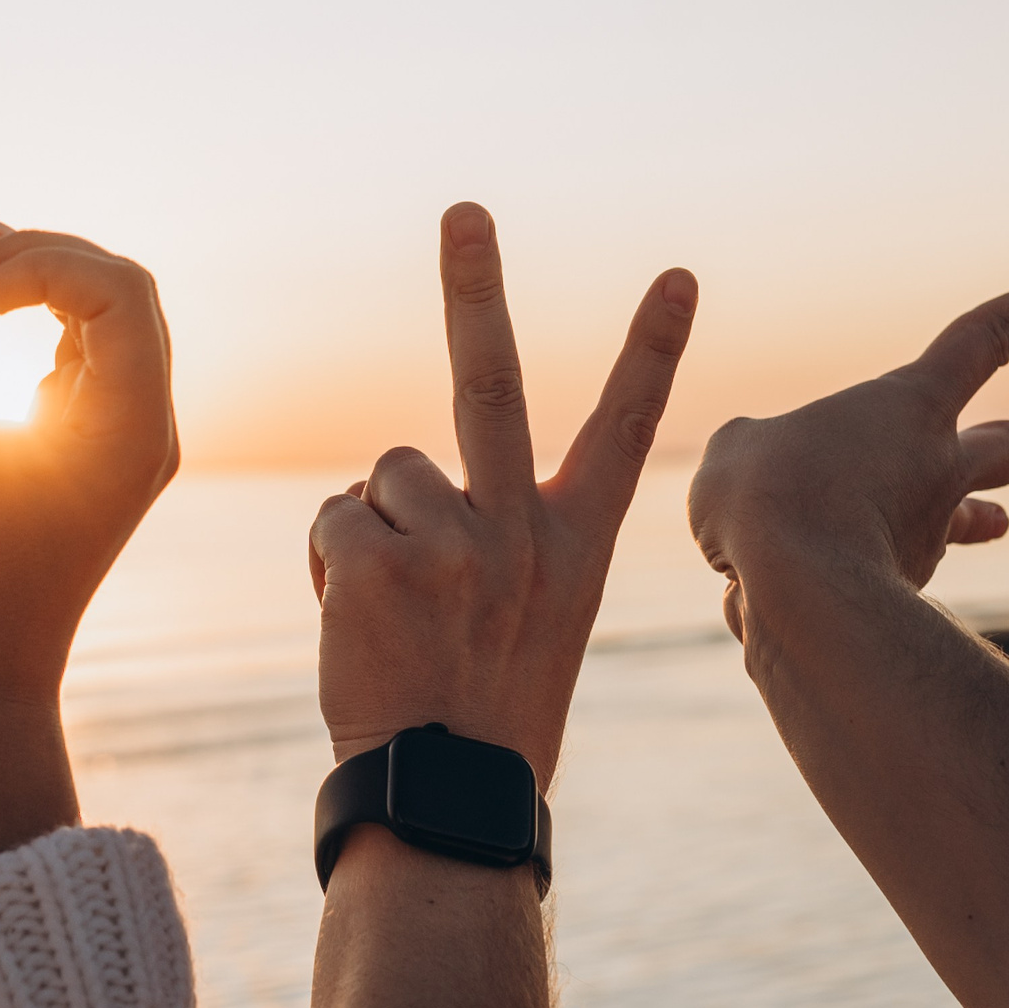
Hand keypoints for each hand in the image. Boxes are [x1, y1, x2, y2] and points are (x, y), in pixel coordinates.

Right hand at [0, 200, 178, 851]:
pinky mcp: (98, 445)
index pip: (119, 290)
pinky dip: (37, 319)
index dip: (39, 260)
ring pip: (107, 317)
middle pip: (122, 291)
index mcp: (133, 428)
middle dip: (38, 259)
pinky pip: (86, 353)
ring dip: (37, 281)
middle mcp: (149, 426)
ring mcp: (128, 436)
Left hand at [307, 202, 695, 789]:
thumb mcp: (528, 619)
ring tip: (394, 612)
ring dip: (369, 529)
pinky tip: (356, 625)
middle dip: (475, 284)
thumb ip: (491, 538)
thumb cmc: (479, 712)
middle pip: (490, 379)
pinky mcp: (383, 558)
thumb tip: (386, 480)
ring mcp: (456, 540)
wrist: (447, 798)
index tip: (680, 275)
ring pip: (382, 474)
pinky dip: (328, 566)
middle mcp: (524, 529)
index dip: (653, 350)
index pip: (625, 429)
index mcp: (576, 543)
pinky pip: (331, 518)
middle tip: (464, 209)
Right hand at [687, 269, 1008, 636]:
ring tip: (1000, 526)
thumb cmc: (772, 497)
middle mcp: (935, 471)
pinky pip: (873, 571)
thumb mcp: (743, 451)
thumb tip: (768, 504)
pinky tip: (804, 581)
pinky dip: (846, 569)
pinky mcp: (894, 596)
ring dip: (978, 520)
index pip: (984, 339)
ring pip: (960, 519)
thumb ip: (761, 456)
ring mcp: (923, 538)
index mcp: (910, 409)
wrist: (796, 594)